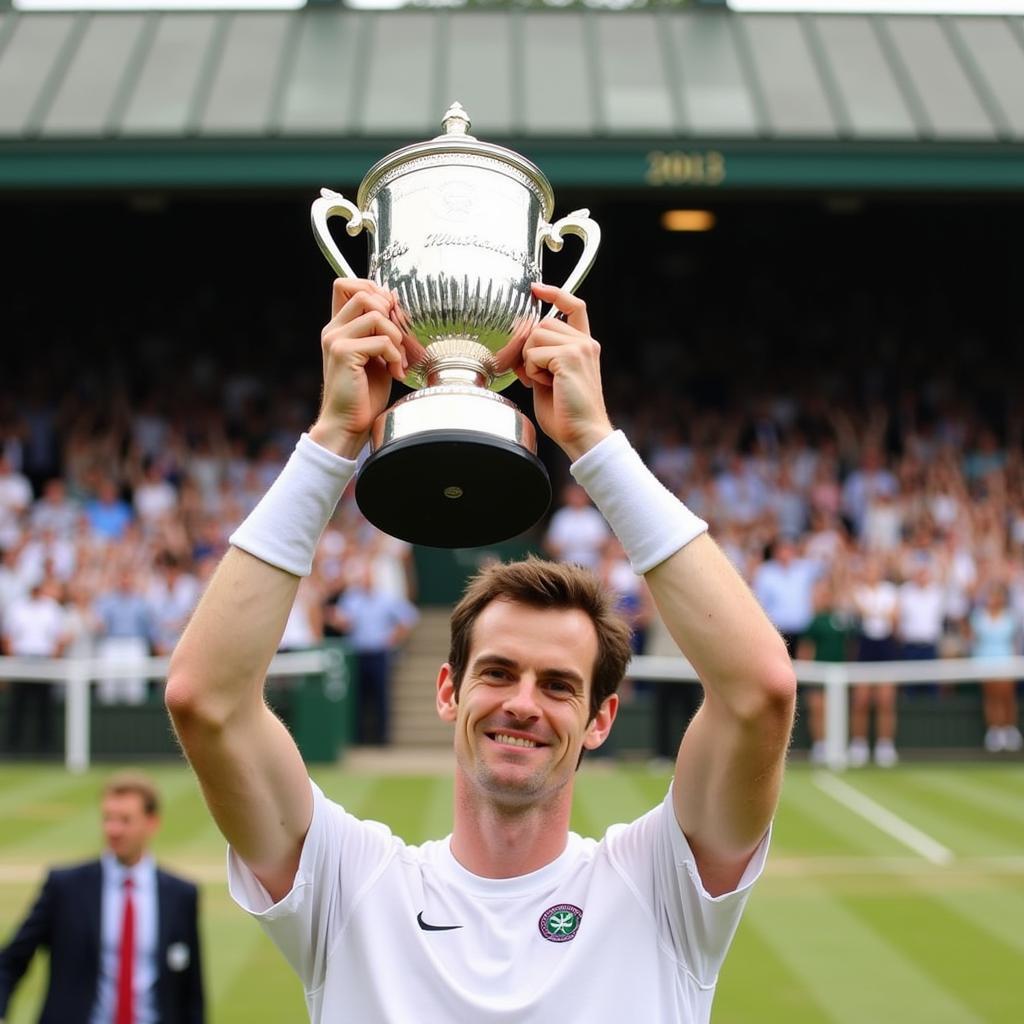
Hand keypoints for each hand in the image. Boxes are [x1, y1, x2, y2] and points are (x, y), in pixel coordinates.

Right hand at [309, 279, 406, 458]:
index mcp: (338, 327)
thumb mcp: (376, 356)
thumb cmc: (364, 394)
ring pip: (376, 314)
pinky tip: (395, 373)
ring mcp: (336, 340)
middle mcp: (333, 330)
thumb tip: (397, 305)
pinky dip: (394, 356)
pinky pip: (381, 340)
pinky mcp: (343, 354)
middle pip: (364, 293)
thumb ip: (381, 331)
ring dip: (396, 337)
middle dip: (391, 313)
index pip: (346, 284)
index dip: (373, 288)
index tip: (391, 313)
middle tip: (398, 339)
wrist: (348, 424)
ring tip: (397, 359)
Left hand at [516, 283, 612, 460]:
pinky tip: (548, 385)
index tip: (536, 289)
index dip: (555, 293)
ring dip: (530, 360)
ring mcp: (579, 348)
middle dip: (529, 348)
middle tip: (537, 374)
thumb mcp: (547, 379)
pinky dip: (533, 371)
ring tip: (545, 381)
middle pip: (542, 324)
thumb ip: (538, 359)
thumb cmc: (566, 414)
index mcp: (583, 345)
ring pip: (536, 336)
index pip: (574, 306)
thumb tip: (518, 346)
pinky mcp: (570, 357)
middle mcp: (585, 342)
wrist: (583, 433)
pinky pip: (534, 354)